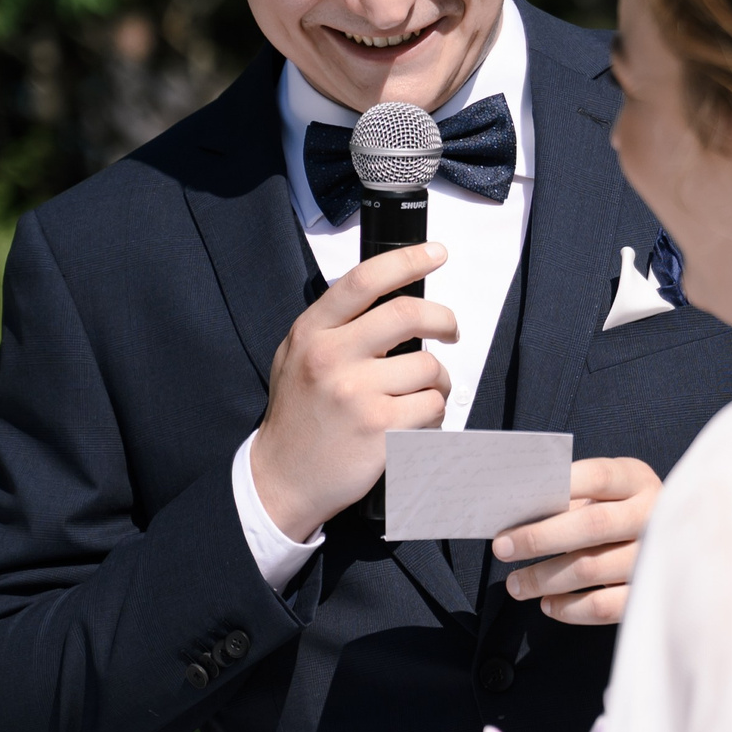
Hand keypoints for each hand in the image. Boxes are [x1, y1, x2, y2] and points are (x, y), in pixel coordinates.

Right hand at [248, 244, 459, 540]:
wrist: (282, 478)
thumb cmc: (299, 416)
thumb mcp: (298, 357)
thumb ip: (335, 327)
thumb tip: (392, 296)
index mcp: (311, 333)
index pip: (363, 281)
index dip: (407, 261)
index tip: (436, 253)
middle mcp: (330, 357)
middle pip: (407, 314)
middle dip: (443, 318)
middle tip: (450, 328)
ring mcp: (355, 394)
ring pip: (428, 367)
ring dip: (437, 381)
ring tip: (418, 395)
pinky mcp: (381, 429)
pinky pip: (432, 406)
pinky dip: (433, 414)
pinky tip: (412, 423)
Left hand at [493, 457, 660, 624]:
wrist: (673, 544)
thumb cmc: (619, 515)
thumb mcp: (605, 495)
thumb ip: (571, 500)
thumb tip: (517, 518)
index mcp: (637, 481)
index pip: (599, 476)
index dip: (561, 485)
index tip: (518, 500)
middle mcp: (652, 516)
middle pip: (593, 524)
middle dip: (539, 537)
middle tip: (502, 548)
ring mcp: (655, 557)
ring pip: (591, 569)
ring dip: (544, 578)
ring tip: (516, 584)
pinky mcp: (649, 594)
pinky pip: (604, 607)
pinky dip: (569, 608)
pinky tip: (548, 603)